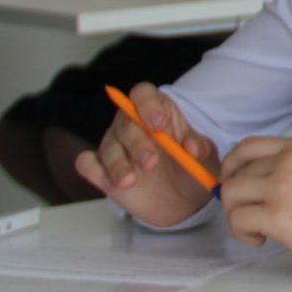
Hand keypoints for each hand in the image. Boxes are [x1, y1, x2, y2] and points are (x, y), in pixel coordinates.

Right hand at [72, 80, 218, 225]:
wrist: (182, 197)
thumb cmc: (190, 165)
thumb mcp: (204, 155)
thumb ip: (200, 147)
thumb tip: (192, 147)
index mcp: (156, 110)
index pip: (143, 94)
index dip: (148, 105)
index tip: (159, 123)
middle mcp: (130, 124)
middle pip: (126, 123)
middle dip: (137, 144)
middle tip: (151, 162)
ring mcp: (114, 146)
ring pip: (107, 147)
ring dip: (118, 164)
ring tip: (130, 180)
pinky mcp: (101, 170)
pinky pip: (86, 163)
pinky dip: (94, 170)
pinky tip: (110, 182)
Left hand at [220, 137, 291, 275]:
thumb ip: (286, 169)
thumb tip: (246, 182)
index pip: (247, 146)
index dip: (231, 166)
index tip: (231, 183)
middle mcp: (288, 162)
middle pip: (235, 176)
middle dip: (236, 200)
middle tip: (253, 216)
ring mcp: (281, 187)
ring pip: (230, 196)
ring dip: (237, 217)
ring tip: (260, 229)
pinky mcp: (276, 215)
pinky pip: (237, 220)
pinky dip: (243, 234)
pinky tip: (263, 239)